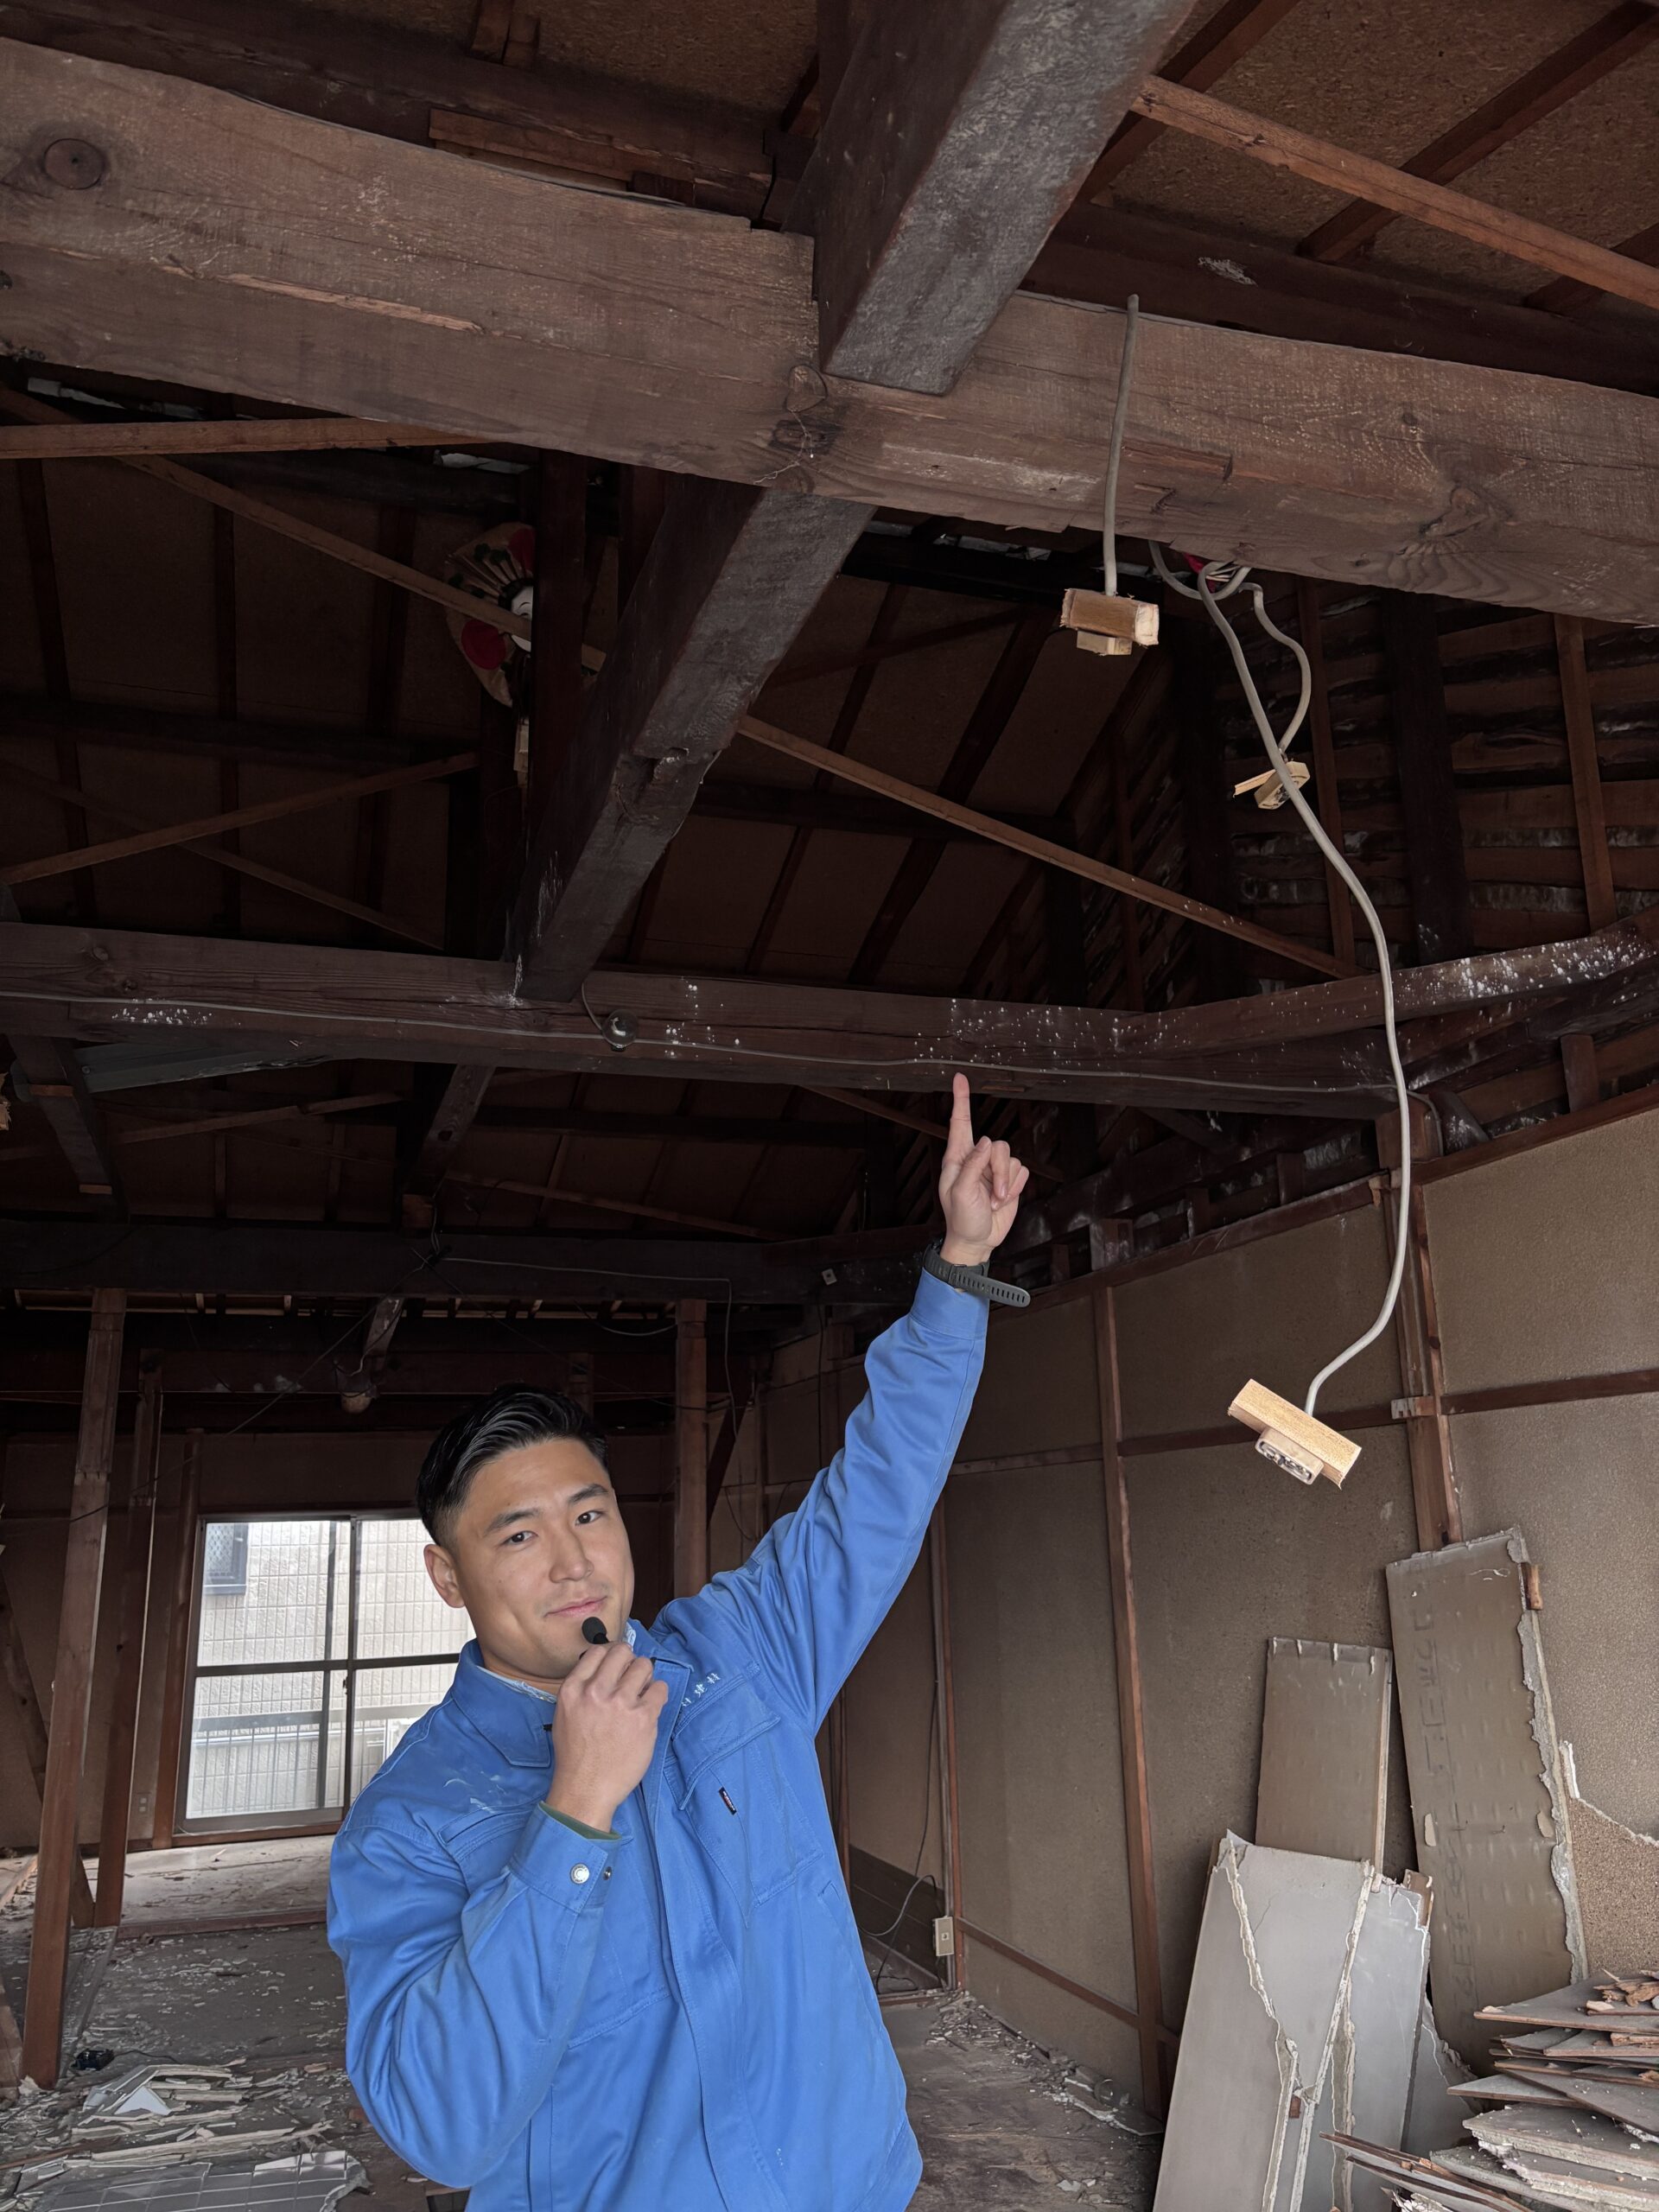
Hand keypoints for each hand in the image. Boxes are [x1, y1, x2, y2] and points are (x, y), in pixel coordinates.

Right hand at [545, 1641, 668, 1832]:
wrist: (586, 1789)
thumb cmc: (575, 1755)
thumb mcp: (564, 1714)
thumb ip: (581, 1688)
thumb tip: (604, 1669)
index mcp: (573, 1689)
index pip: (598, 1652)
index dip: (610, 1657)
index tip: (616, 1668)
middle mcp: (596, 1691)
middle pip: (623, 1652)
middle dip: (629, 1663)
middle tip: (630, 1680)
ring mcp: (621, 1703)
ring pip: (644, 1666)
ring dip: (644, 1677)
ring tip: (640, 1695)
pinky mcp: (644, 1718)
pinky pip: (660, 1688)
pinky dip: (657, 1694)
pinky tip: (650, 1708)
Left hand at [936, 1073, 1028, 1266]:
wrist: (978, 1240)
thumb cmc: (961, 1219)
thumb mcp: (961, 1193)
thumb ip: (972, 1165)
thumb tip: (986, 1142)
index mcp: (957, 1158)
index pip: (960, 1123)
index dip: (961, 1100)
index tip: (960, 1078)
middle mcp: (976, 1159)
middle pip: (997, 1145)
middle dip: (999, 1172)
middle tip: (993, 1195)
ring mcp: (993, 1169)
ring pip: (1011, 1158)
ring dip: (1007, 1183)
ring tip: (996, 1200)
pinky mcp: (1009, 1179)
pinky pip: (1022, 1170)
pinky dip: (1016, 1187)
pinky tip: (1004, 1200)